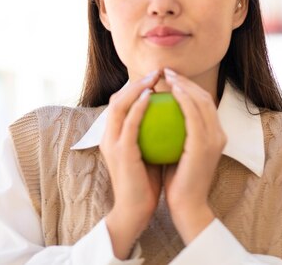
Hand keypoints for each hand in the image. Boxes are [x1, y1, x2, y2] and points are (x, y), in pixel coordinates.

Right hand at [100, 71, 161, 258]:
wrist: (136, 210)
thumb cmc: (147, 183)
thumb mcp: (149, 152)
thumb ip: (153, 134)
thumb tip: (173, 114)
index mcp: (114, 136)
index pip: (122, 103)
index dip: (137, 86)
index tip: (159, 77)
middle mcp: (108, 136)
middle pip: (117, 98)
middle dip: (136, 81)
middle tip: (158, 71)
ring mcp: (112, 143)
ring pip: (119, 105)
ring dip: (136, 87)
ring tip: (155, 78)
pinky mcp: (121, 152)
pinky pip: (130, 123)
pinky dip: (138, 106)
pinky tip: (152, 96)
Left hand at [162, 68, 226, 243]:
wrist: (187, 206)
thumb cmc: (178, 181)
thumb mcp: (178, 152)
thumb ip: (175, 133)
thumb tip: (158, 114)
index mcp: (215, 136)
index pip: (203, 104)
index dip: (188, 87)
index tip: (168, 78)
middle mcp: (219, 134)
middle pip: (204, 98)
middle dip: (186, 80)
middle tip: (166, 71)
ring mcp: (215, 139)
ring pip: (201, 102)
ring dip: (184, 85)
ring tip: (166, 76)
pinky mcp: (205, 145)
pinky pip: (194, 115)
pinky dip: (184, 100)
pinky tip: (170, 91)